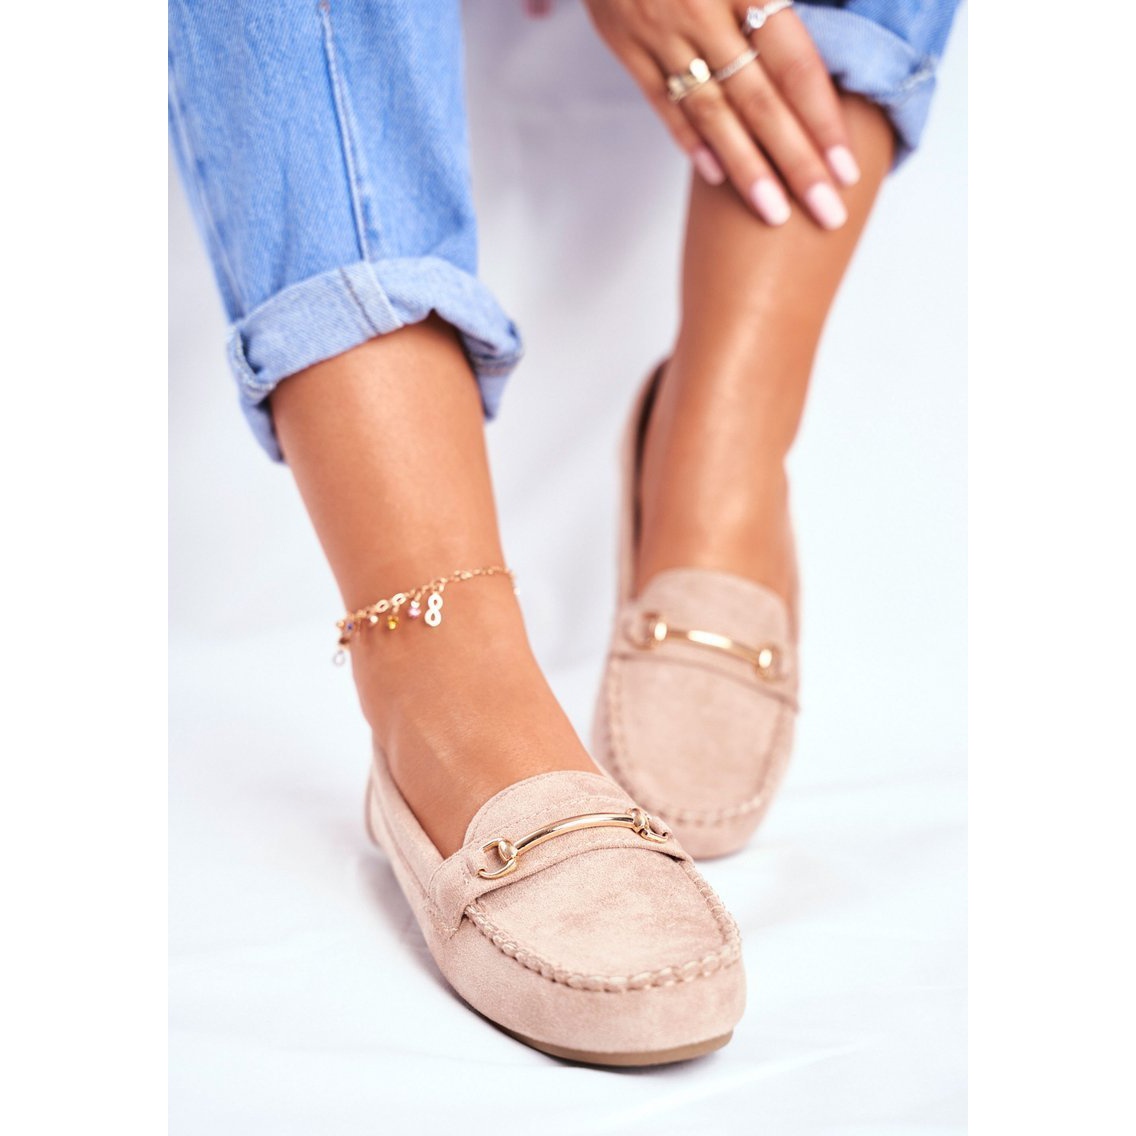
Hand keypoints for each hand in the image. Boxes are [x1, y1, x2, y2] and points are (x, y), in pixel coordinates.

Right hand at [582, 0, 860, 227]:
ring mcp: (661, 33)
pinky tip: (717, 177)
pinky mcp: (625, 44)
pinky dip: (690, 141)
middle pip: (761, 103)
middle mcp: (704, 12)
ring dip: (747, 169)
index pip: (795, 65)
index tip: (847, 169)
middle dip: (797, 164)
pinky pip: (661, 102)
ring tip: (775, 214)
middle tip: (827, 212)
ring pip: (713, 113)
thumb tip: (826, 35)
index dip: (823, 120)